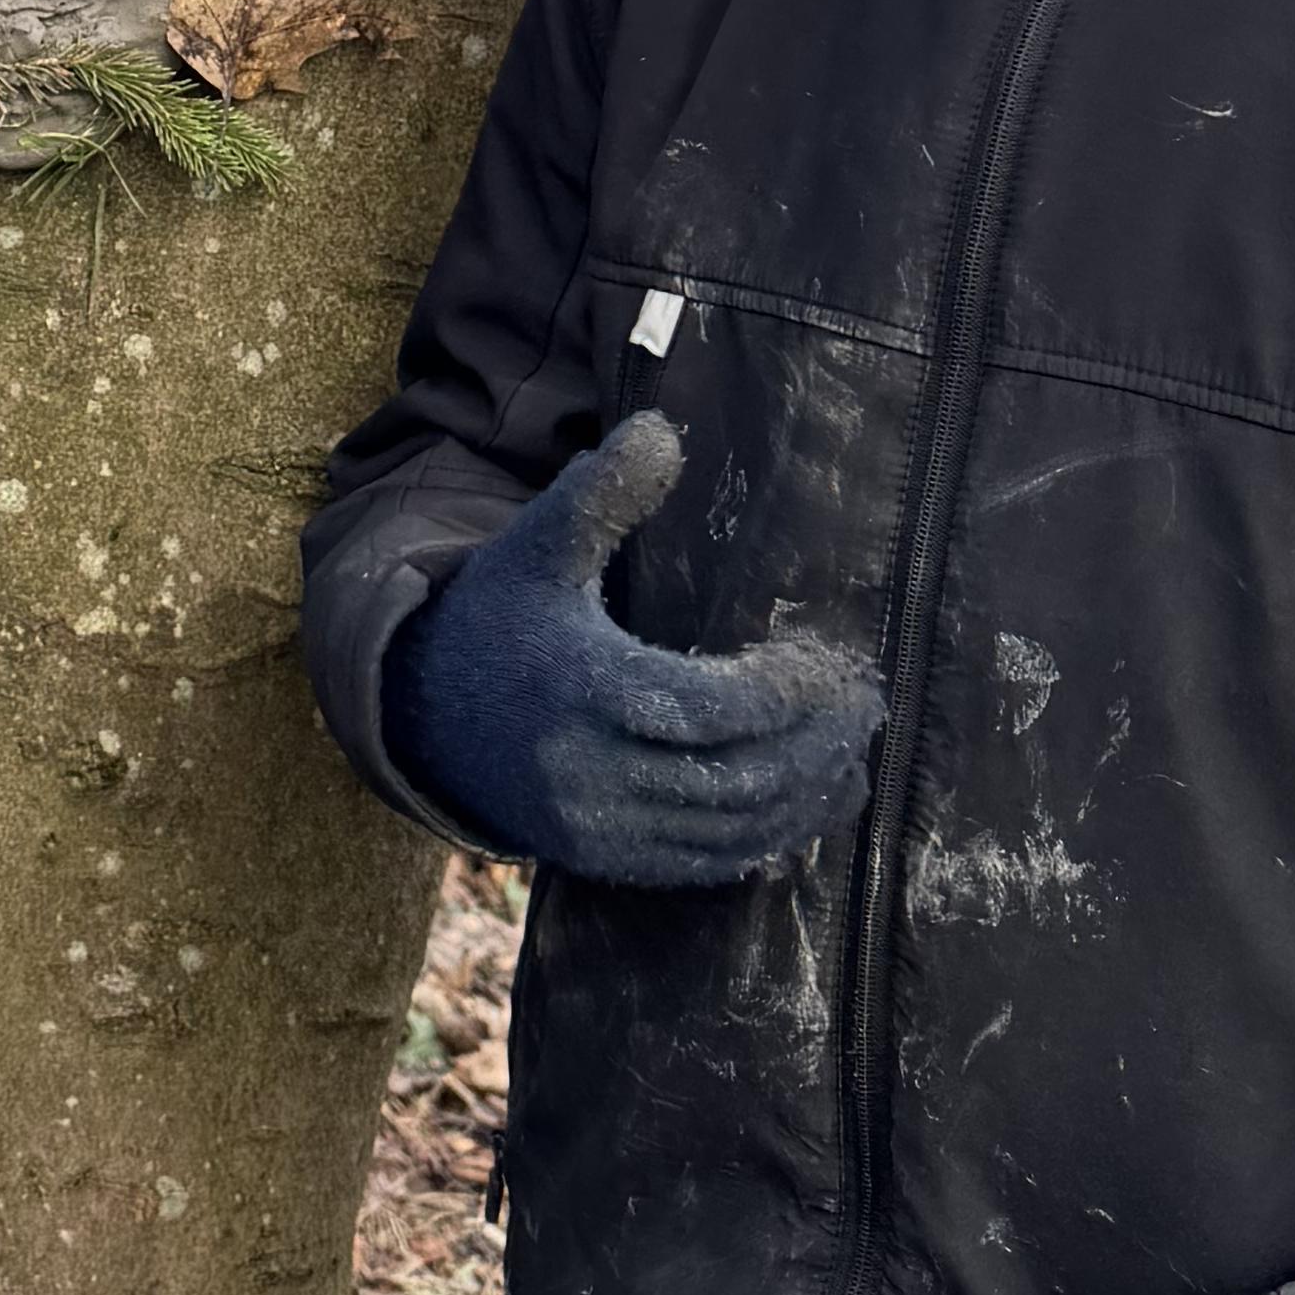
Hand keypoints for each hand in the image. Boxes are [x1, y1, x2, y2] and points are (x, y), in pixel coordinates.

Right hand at [380, 414, 878, 887]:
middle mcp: (588, 772)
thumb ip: (600, 493)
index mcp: (578, 690)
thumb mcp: (539, 546)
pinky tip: (815, 798)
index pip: (706, 711)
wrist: (429, 713)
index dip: (781, 696)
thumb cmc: (502, 616)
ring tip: (852, 748)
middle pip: (734, 779)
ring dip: (807, 795)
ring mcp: (599, 829)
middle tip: (864, 703)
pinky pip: (709, 862)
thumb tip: (661, 432)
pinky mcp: (607, 860)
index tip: (827, 666)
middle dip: (814, 746)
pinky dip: (774, 835)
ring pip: (732, 830)